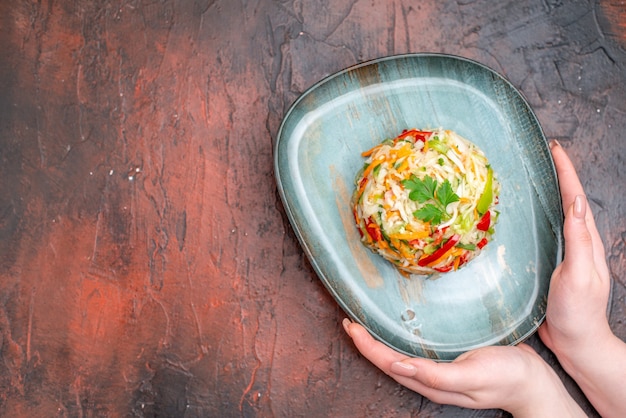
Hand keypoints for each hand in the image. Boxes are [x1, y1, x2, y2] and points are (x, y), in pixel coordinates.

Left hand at [343, 319, 584, 416]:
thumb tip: (400, 367)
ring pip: (398, 356)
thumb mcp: (474, 375)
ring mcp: (438, 371)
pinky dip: (399, 338)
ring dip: (379, 341)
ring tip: (364, 323)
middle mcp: (429, 379)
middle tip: (349, 321)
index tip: (350, 326)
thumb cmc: (507, 377)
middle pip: (387, 361)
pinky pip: (415, 350)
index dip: (366, 346)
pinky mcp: (448, 361)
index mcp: (431, 383)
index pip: (387, 363)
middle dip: (366, 343)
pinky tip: (398, 327)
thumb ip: (437, 375)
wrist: (534, 382)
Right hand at [538, 141, 625, 417]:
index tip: (555, 149)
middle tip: (542, 154)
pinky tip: (521, 217)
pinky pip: (543, 234)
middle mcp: (576, 243)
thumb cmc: (578, 312)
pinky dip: (535, 218)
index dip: (567, 173)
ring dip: (547, 194)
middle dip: (558, 175)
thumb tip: (576, 202)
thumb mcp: (579, 275)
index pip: (576, 198)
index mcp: (585, 242)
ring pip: (555, 216)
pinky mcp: (549, 265)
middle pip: (568, 201)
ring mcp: (563, 254)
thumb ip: (578, 240)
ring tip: (531, 175)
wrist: (575, 342)